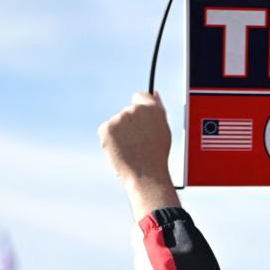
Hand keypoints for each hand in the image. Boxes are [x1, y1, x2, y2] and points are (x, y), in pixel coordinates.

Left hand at [98, 92, 180, 213]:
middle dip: (130, 124)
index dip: (140, 108)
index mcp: (153, 109)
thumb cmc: (157, 155)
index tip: (142, 121)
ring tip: (132, 149)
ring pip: (117, 123)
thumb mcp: (163, 130)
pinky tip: (121, 151)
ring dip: (121, 133)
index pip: (140, 96)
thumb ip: (157, 110)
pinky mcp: (106, 128)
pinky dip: (111, 140)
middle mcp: (135, 110)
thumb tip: (154, 94)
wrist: (146, 175)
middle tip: (139, 143)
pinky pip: (106, 131)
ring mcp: (119, 118)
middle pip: (128, 112)